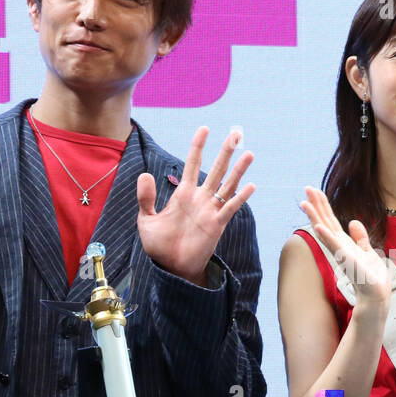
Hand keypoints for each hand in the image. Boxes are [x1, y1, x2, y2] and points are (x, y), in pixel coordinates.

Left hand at [137, 127, 254, 284]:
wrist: (170, 267)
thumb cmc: (158, 245)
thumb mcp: (146, 219)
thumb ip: (145, 198)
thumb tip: (146, 174)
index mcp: (183, 194)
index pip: (193, 164)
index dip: (198, 146)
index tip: (204, 129)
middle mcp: (200, 199)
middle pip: (216, 169)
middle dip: (226, 151)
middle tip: (236, 133)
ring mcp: (210, 211)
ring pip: (227, 185)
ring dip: (238, 170)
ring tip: (248, 153)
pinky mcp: (216, 225)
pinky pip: (230, 208)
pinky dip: (240, 197)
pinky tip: (250, 185)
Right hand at [300, 187, 391, 311]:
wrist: (375, 293)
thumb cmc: (371, 276)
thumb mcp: (367, 250)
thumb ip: (360, 237)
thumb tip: (352, 221)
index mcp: (344, 242)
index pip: (330, 220)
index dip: (323, 205)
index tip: (314, 191)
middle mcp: (339, 246)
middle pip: (324, 221)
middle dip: (316, 204)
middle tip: (306, 187)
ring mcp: (340, 252)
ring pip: (325, 230)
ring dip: (315, 216)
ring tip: (304, 202)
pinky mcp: (345, 260)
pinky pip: (333, 246)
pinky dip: (325, 236)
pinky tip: (318, 226)